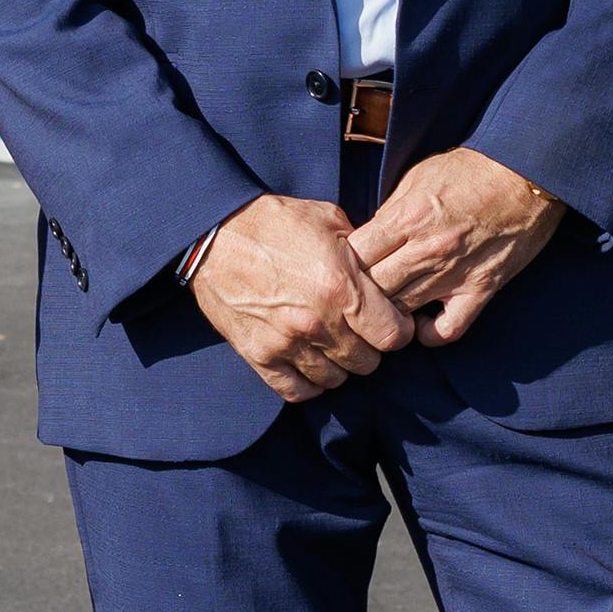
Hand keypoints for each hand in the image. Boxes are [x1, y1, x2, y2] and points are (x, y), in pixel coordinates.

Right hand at [190, 195, 429, 401]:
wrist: (215, 234)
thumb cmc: (276, 223)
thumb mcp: (329, 220)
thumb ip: (364, 250)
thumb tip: (386, 271)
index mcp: (342, 288)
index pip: (393, 336)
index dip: (396, 330)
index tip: (389, 320)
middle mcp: (317, 323)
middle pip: (367, 363)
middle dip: (369, 347)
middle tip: (359, 330)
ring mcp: (286, 343)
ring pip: (335, 379)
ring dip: (339, 364)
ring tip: (332, 343)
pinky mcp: (259, 356)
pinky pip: (297, 391)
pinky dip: (309, 382)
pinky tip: (310, 362)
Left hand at [344, 149, 562, 344]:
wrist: (527, 172)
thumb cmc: (472, 169)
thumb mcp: (419, 176)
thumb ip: (391, 212)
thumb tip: (368, 238)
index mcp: (406, 218)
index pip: (354, 256)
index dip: (343, 263)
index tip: (344, 265)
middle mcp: (427, 250)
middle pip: (372, 289)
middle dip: (359, 294)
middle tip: (356, 294)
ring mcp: (455, 274)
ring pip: (401, 313)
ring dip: (387, 314)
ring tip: (383, 310)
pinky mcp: (481, 289)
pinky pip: (447, 331)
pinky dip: (429, 335)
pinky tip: (421, 324)